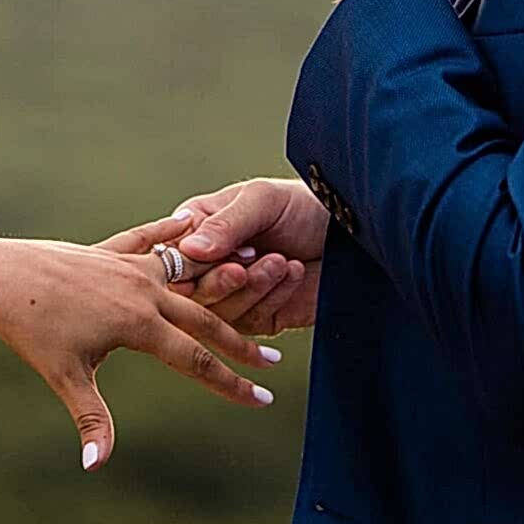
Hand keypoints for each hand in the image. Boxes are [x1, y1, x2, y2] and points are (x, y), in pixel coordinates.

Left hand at [0, 234, 281, 471]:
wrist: (0, 275)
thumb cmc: (30, 329)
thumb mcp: (64, 376)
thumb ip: (92, 420)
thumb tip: (96, 466)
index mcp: (139, 324)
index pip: (197, 360)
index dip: (231, 383)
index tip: (262, 400)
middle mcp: (144, 290)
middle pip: (205, 320)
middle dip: (241, 344)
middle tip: (273, 363)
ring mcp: (130, 266)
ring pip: (187, 275)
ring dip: (220, 283)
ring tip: (253, 284)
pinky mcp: (111, 250)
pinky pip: (151, 238)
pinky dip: (174, 232)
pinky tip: (192, 222)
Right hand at [107, 178, 328, 333]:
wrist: (350, 231)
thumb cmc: (303, 204)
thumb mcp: (262, 200)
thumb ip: (226, 224)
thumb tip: (189, 249)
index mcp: (198, 230)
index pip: (172, 257)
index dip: (190, 264)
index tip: (220, 254)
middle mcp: (209, 266)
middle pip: (190, 293)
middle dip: (219, 282)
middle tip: (243, 268)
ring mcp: (232, 295)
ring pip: (218, 313)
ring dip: (252, 288)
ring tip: (281, 261)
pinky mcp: (258, 317)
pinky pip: (250, 323)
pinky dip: (272, 298)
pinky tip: (293, 273)